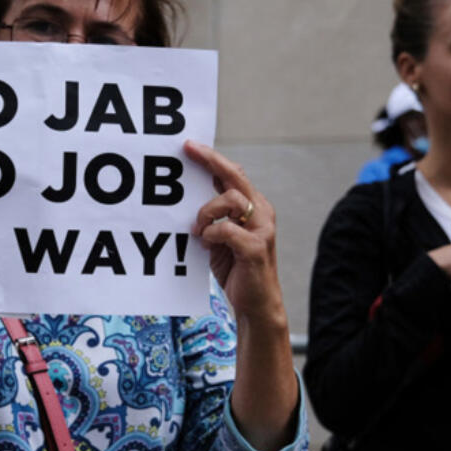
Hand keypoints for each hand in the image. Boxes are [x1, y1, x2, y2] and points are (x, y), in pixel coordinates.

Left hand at [183, 140, 282, 322]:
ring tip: (198, 231)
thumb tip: (192, 195)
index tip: (190, 146)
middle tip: (188, 151)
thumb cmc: (236, 269)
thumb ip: (214, 216)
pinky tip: (206, 244)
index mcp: (253, 207)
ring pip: (231, 200)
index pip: (233, 174)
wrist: (256, 305)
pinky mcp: (256, 248)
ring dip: (207, 212)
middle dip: (211, 161)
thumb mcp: (221, 237)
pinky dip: (212, 234)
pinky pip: (227, 229)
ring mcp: (262, 229)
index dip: (213, 158)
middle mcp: (261, 213)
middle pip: (235, 177)